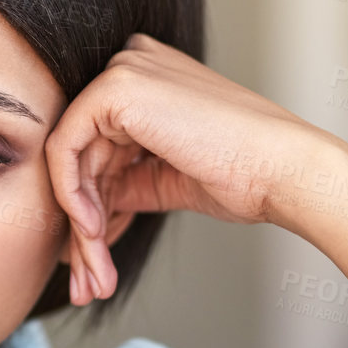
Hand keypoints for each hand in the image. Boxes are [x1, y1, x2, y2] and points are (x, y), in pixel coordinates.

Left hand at [45, 32, 343, 304]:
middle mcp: (132, 65)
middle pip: (81, 156)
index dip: (91, 206)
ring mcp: (123, 71)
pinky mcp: (115, 89)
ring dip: (80, 227)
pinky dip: (71, 197)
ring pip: (69, 160)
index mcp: (147, 79)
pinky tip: (93, 233)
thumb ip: (120, 180)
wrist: (283, 171)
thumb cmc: (242, 175)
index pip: (96, 147)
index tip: (95, 255)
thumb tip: (78, 209)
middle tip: (88, 281)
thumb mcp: (164, 179)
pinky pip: (64, 149)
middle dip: (82, 226)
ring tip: (94, 277)